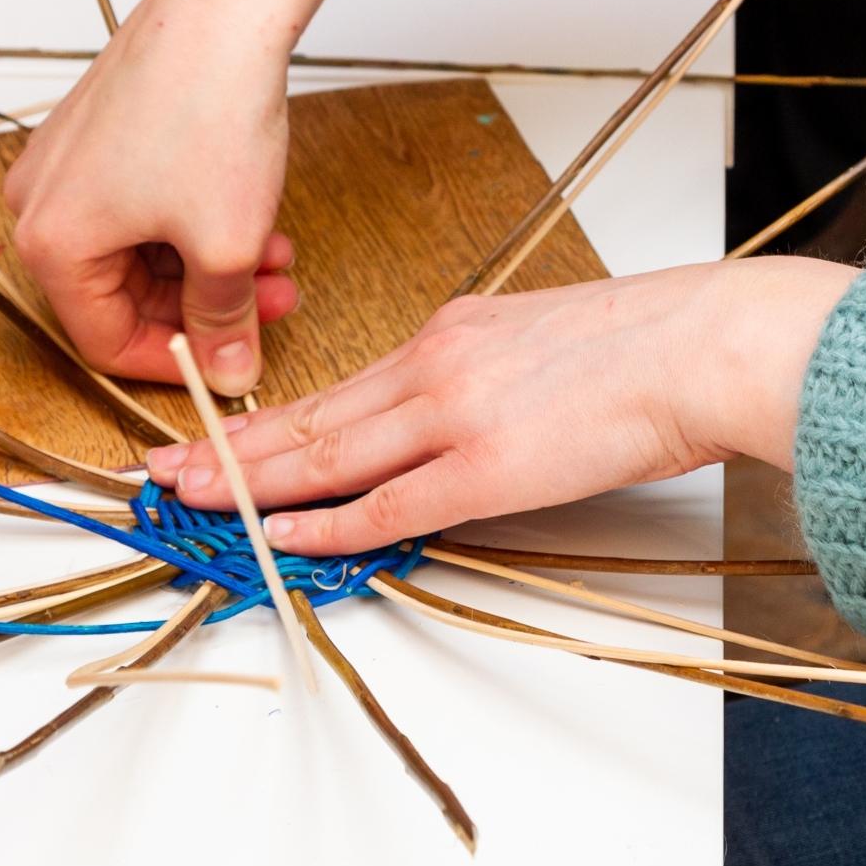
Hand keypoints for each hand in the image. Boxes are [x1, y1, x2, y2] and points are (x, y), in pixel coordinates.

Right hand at [5, 0, 296, 393]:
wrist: (226, 7)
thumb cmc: (210, 113)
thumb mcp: (227, 246)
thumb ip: (223, 324)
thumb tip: (227, 375)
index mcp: (49, 242)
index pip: (103, 342)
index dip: (174, 364)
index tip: (227, 362)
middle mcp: (39, 201)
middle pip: (123, 293)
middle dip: (206, 304)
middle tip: (273, 302)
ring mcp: (66, 160)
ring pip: (140, 247)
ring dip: (210, 262)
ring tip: (276, 255)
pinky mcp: (98, 128)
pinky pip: (141, 202)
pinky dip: (194, 218)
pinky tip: (254, 212)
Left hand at [145, 257, 859, 555]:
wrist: (704, 344)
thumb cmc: (647, 344)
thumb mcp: (541, 336)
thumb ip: (485, 372)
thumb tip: (457, 412)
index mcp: (451, 332)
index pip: (341, 389)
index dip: (271, 419)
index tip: (220, 432)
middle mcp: (436, 365)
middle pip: (311, 418)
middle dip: (228, 447)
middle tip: (162, 468)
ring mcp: (455, 415)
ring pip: (327, 454)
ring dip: (248, 481)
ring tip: (187, 498)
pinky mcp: (487, 468)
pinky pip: (386, 504)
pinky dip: (323, 522)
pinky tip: (277, 533)